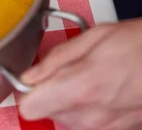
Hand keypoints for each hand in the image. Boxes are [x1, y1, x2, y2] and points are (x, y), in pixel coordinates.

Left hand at [19, 20, 141, 129]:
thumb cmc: (137, 45)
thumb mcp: (94, 37)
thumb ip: (56, 59)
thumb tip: (28, 76)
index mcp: (78, 88)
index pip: (28, 107)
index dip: (27, 89)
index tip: (34, 76)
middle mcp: (88, 117)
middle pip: (46, 112)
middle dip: (51, 91)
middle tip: (71, 68)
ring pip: (65, 119)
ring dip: (69, 100)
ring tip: (90, 76)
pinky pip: (85, 124)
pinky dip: (87, 109)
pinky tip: (102, 89)